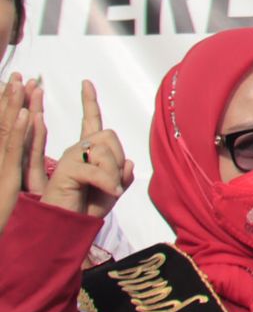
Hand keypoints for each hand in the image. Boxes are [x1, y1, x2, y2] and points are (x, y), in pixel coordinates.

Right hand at [0, 75, 28, 231]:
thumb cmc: (2, 216)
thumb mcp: (9, 186)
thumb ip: (15, 164)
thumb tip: (25, 146)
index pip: (1, 129)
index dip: (6, 107)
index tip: (16, 87)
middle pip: (2, 125)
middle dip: (9, 99)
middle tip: (18, 75)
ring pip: (6, 132)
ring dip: (13, 106)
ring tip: (22, 83)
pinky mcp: (5, 180)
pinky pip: (14, 152)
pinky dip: (19, 132)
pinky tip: (26, 115)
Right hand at [38, 81, 132, 218]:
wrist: (70, 228)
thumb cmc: (88, 209)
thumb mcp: (113, 189)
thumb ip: (122, 174)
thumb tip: (128, 161)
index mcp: (88, 151)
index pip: (91, 121)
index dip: (89, 102)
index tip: (86, 83)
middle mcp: (76, 150)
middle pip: (109, 136)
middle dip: (117, 159)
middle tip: (112, 183)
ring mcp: (69, 157)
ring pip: (105, 150)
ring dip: (113, 174)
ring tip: (107, 190)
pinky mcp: (66, 169)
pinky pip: (98, 168)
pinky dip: (109, 183)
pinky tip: (109, 193)